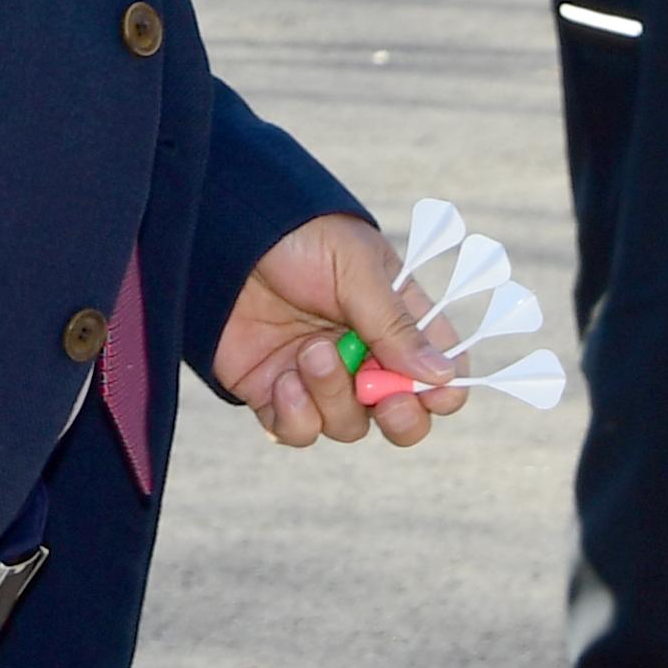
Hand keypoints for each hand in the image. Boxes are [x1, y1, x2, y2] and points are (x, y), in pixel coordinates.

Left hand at [212, 211, 458, 450]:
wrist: (224, 235)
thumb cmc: (299, 236)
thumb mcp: (355, 266)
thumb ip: (395, 324)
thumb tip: (443, 375)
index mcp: (396, 321)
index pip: (438, 372)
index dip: (443, 390)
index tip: (434, 392)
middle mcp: (365, 358)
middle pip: (403, 416)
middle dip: (400, 417)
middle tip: (384, 397)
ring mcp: (321, 379)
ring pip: (350, 426)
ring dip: (334, 396)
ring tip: (309, 352)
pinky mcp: (276, 394)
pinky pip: (299, 432)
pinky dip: (296, 417)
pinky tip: (283, 382)